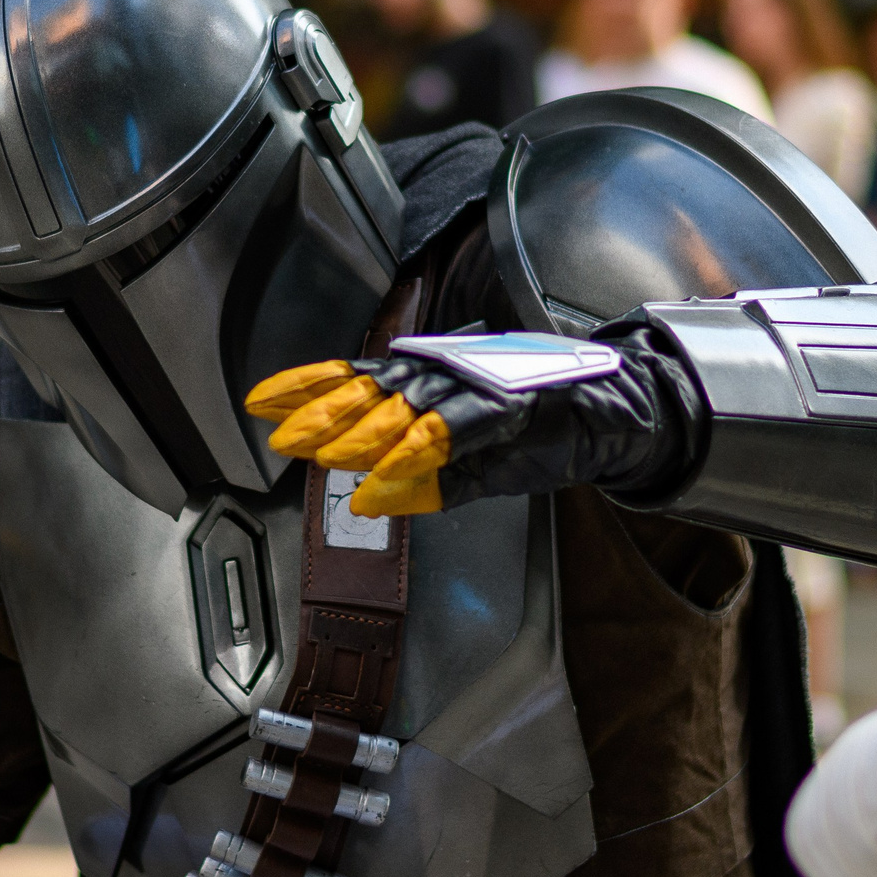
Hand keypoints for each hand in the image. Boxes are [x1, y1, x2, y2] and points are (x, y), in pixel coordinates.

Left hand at [244, 330, 701, 517]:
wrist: (612, 413)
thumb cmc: (545, 431)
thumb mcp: (477, 465)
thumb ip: (428, 482)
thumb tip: (374, 501)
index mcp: (434, 380)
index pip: (358, 378)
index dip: (309, 386)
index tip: (263, 403)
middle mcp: (448, 375)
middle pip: (371, 391)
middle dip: (324, 414)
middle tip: (284, 438)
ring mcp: (475, 387)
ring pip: (406, 408)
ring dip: (363, 434)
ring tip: (326, 457)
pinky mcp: (506, 408)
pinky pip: (450, 435)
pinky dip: (416, 457)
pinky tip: (386, 476)